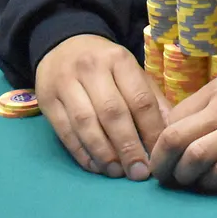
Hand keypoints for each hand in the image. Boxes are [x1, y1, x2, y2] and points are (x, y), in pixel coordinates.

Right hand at [34, 34, 169, 179]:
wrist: (63, 44)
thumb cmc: (105, 64)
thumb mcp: (130, 70)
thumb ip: (151, 97)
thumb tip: (168, 131)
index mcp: (119, 60)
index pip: (139, 99)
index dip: (150, 130)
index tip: (158, 155)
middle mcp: (91, 69)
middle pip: (112, 113)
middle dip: (128, 147)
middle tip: (139, 172)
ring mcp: (66, 83)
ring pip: (86, 124)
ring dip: (104, 153)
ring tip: (117, 172)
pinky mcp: (47, 100)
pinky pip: (65, 132)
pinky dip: (81, 153)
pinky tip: (96, 166)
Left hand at [149, 52, 216, 189]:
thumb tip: (192, 131)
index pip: (172, 117)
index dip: (161, 142)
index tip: (164, 157)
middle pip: (173, 138)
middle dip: (161, 164)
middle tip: (164, 178)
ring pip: (194, 156)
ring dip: (185, 176)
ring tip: (188, 182)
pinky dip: (212, 182)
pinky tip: (215, 184)